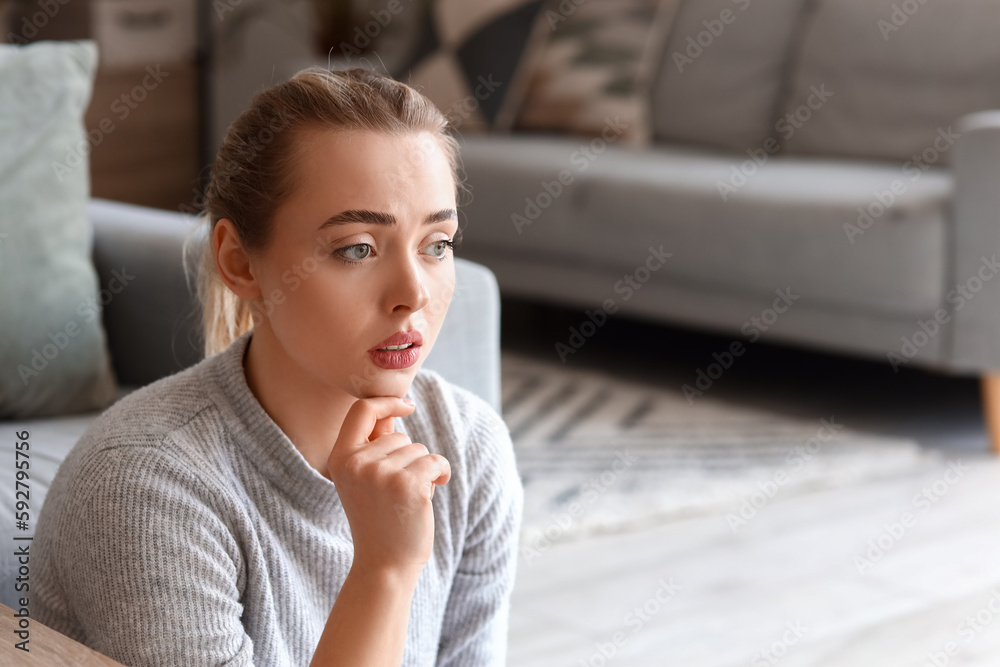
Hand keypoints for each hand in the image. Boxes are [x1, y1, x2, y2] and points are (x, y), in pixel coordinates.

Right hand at [327, 397, 451, 577]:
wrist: (384, 565)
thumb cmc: (378, 520)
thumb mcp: (363, 480)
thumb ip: (374, 446)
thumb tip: (393, 412)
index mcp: (340, 459)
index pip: (361, 410)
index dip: (387, 402)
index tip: (406, 405)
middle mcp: (357, 463)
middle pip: (399, 436)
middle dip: (408, 459)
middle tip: (396, 493)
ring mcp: (382, 473)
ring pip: (419, 450)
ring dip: (422, 471)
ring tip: (407, 500)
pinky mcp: (408, 484)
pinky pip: (436, 461)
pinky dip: (440, 474)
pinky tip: (430, 495)